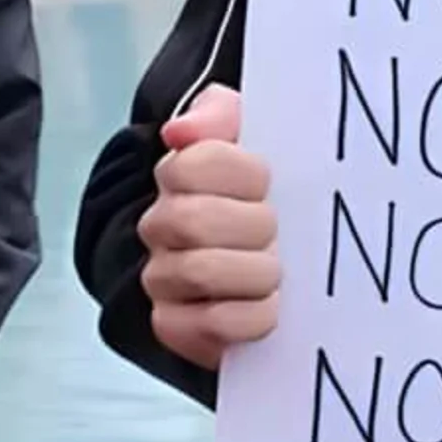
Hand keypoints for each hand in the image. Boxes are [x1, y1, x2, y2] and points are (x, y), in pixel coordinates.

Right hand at [142, 85, 280, 370]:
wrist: (280, 257)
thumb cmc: (268, 193)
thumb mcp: (254, 135)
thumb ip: (220, 115)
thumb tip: (181, 132)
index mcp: (179, 173)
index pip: (192, 163)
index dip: (244, 173)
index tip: (268, 182)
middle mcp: (160, 225)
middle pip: (194, 219)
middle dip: (254, 226)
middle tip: (277, 232)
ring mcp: (162, 278)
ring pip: (202, 271)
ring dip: (257, 272)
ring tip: (276, 271)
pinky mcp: (175, 327)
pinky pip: (210, 325)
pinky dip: (251, 318)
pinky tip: (269, 307)